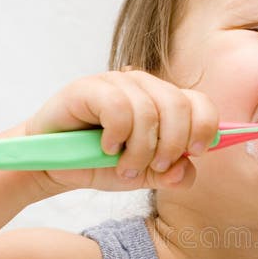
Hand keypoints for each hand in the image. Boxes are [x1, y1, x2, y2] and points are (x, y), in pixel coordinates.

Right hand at [23, 67, 218, 194]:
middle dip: (170, 146)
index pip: (200, 103)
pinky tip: (106, 147)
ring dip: (139, 150)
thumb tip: (185, 169)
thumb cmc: (99, 163)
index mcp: (164, 102)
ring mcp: (117, 83)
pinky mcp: (89, 87)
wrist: (53, 164)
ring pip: (149, 112)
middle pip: (179, 107)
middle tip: (151, 168)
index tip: (193, 154)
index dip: (204, 128)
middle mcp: (144, 86)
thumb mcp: (143, 175)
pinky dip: (116, 136)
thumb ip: (170, 175)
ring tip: (123, 165)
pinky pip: (119, 109)